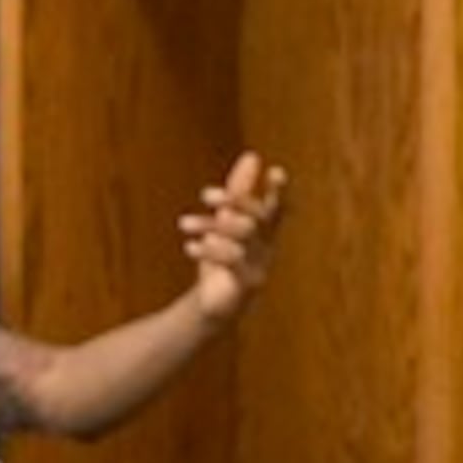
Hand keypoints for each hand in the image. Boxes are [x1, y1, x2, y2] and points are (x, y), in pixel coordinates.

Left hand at [181, 153, 288, 321]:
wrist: (212, 306)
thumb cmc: (221, 260)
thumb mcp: (225, 221)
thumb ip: (238, 191)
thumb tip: (253, 156)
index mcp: (264, 231)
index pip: (276, 206)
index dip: (278, 190)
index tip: (276, 171)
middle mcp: (267, 247)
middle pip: (258, 217)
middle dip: (235, 201)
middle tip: (204, 195)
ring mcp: (260, 266)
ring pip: (243, 236)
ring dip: (211, 226)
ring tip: (184, 224)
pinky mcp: (247, 284)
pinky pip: (235, 260)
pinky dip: (211, 250)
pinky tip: (191, 247)